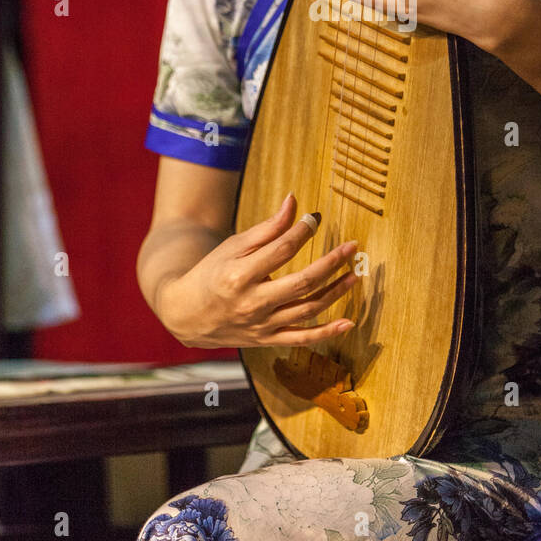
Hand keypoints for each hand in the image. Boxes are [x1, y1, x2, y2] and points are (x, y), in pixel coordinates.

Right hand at [157, 195, 358, 348]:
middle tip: (351, 247)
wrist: (186, 314)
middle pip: (302, 282)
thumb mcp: (233, 247)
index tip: (316, 218)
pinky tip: (349, 322)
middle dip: (331, 262)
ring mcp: (262, 325)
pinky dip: (327, 333)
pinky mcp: (267, 340)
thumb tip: (294, 201)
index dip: (303, 231)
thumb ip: (267, 228)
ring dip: (335, 292)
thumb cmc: (212, 273)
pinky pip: (302, 338)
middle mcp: (253, 303)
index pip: (281, 250)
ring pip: (307, 309)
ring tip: (354, 275)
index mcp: (240, 275)